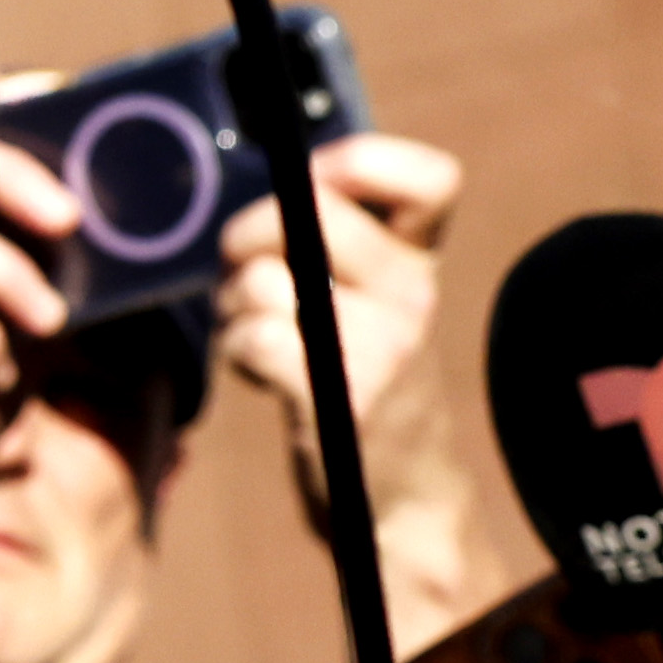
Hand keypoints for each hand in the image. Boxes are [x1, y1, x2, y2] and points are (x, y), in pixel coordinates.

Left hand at [223, 126, 500, 623]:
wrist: (399, 501)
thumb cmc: (361, 386)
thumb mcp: (368, 304)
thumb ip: (331, 245)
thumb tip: (265, 191)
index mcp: (419, 265)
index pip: (429, 178)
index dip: (359, 161)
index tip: (316, 185)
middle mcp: (413, 297)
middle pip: (305, 209)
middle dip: (247, 234)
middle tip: (244, 271)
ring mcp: (383, 347)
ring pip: (262, 277)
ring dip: (233, 303)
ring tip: (256, 331)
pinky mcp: (341, 398)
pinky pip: (254, 337)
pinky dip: (238, 351)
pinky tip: (260, 370)